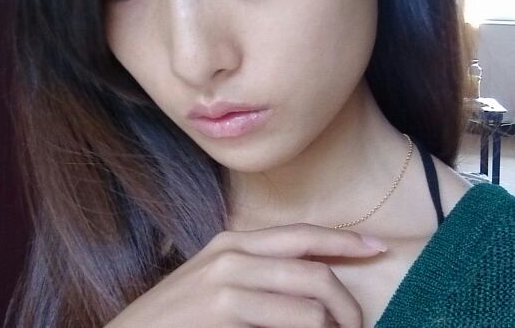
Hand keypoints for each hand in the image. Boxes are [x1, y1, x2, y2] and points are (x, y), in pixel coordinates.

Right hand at [104, 223, 386, 327]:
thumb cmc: (177, 317)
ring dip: (335, 324)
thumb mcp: (217, 282)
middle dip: (347, 300)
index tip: (376, 247)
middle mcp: (233, 253)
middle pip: (313, 267)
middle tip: (358, 325)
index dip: (343, 241)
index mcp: (234, 242)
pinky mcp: (223, 309)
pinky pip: (292, 322)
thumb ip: (257, 275)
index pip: (302, 234)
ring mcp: (227, 281)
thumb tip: (308, 283)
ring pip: (310, 301)